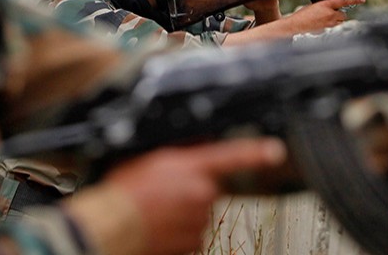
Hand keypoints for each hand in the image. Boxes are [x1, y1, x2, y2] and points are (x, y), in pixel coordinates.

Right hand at [66, 138, 286, 254]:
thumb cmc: (124, 192)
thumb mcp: (149, 156)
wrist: (112, 226)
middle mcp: (202, 193)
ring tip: (156, 209)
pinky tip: (159, 225)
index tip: (275, 150)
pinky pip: (193, 233)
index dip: (257, 152)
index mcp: (193, 167)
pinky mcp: (193, 244)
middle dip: (192, 188)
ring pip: (200, 212)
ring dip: (184, 211)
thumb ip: (179, 150)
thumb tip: (195, 143)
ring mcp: (200, 221)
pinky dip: (180, 231)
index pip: (233, 155)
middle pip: (209, 186)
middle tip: (165, 190)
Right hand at [284, 0, 365, 33]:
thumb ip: (324, 7)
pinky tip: (321, 27)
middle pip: (343, 15)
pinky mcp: (328, 31)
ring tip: (324, 21)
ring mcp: (329, 24)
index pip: (344, 1)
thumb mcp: (313, 6)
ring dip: (336, 21)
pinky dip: (331, 28)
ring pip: (339, 22)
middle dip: (339, 15)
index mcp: (325, 5)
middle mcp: (330, 14)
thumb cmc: (301, 17)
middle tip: (330, 15)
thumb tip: (329, 9)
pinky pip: (333, 29)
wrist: (295, 27)